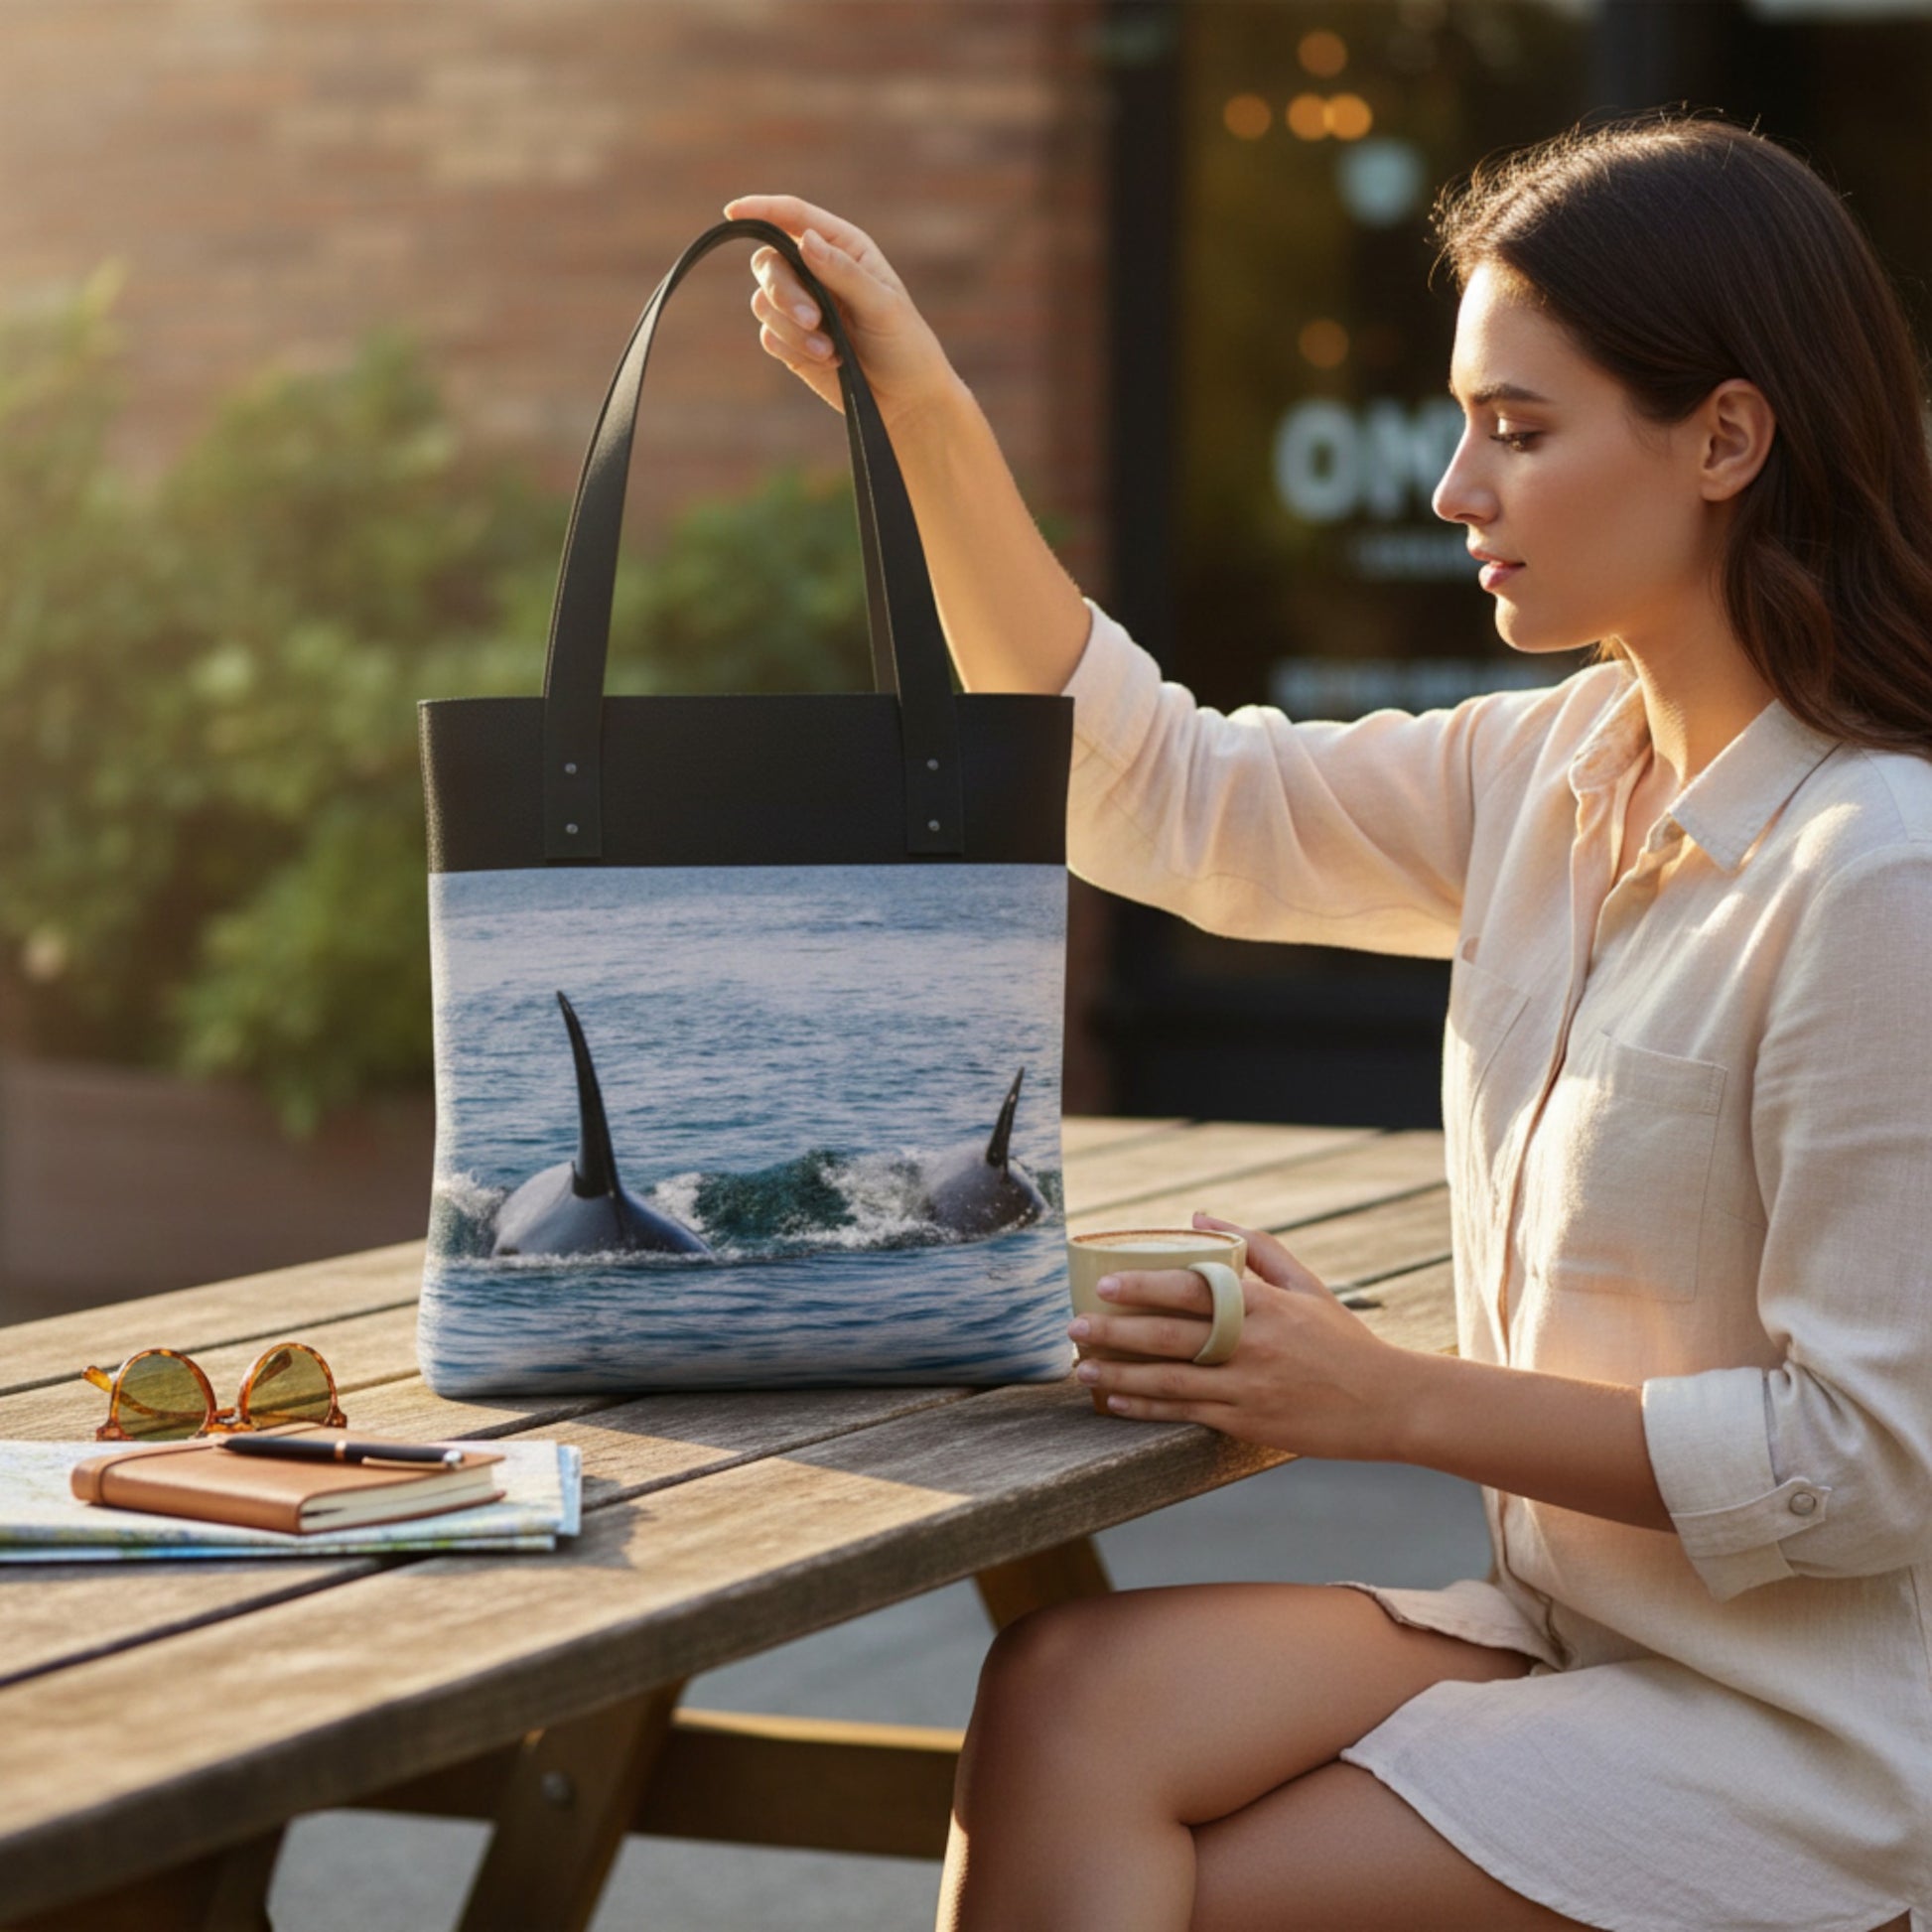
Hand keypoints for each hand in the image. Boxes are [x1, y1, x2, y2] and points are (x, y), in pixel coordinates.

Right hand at [720, 194, 962, 429]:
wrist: (904, 398)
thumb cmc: (903, 344)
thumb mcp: (883, 305)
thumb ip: (844, 273)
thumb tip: (806, 241)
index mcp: (841, 247)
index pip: (794, 217)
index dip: (761, 209)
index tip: (732, 211)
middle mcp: (814, 270)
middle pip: (769, 262)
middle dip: (784, 291)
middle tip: (812, 319)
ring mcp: (800, 306)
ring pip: (764, 302)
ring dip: (792, 329)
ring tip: (830, 351)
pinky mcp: (791, 342)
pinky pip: (770, 336)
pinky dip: (793, 349)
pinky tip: (828, 362)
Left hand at [1065, 1211, 1416, 1458]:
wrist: (1389, 1404)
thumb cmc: (1342, 1340)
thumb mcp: (1307, 1285)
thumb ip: (1257, 1247)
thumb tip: (1199, 1218)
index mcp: (1266, 1306)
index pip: (1196, 1290)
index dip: (1148, 1286)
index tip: (1107, 1283)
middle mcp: (1254, 1346)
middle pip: (1172, 1336)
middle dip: (1116, 1331)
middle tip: (1073, 1325)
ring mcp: (1249, 1389)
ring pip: (1171, 1381)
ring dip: (1120, 1373)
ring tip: (1080, 1366)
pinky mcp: (1248, 1424)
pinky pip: (1187, 1414)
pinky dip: (1147, 1408)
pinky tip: (1114, 1399)